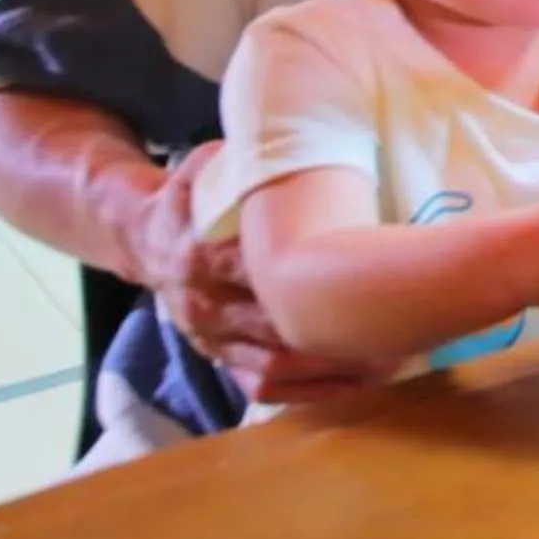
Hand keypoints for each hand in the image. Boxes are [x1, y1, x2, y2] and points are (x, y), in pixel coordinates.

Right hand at [130, 142, 387, 403]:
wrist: (144, 241)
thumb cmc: (189, 201)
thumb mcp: (199, 172)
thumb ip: (227, 164)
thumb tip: (268, 147)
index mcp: (200, 255)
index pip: (258, 272)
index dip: (307, 277)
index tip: (359, 275)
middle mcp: (204, 305)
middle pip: (275, 327)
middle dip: (332, 329)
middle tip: (394, 326)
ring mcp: (212, 340)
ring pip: (274, 366)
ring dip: (331, 368)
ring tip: (390, 359)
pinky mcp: (220, 361)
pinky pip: (266, 386)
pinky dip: (313, 391)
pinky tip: (359, 381)